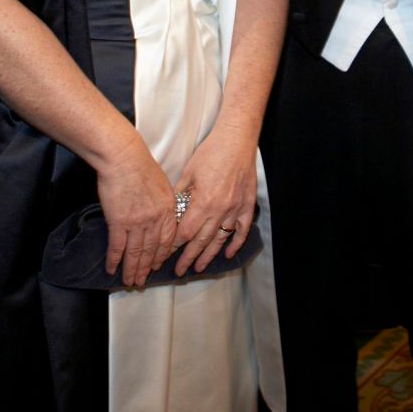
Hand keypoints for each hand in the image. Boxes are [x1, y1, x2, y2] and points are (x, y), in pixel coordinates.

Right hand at [96, 137, 178, 286]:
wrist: (123, 157)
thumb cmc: (141, 164)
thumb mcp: (162, 183)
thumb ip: (163, 203)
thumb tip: (161, 214)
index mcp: (168, 210)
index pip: (167, 240)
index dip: (161, 256)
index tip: (156, 266)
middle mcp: (155, 220)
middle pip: (151, 251)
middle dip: (146, 268)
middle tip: (141, 281)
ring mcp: (137, 223)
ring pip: (135, 253)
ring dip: (131, 269)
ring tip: (128, 281)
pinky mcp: (119, 221)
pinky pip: (117, 246)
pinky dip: (114, 260)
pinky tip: (111, 269)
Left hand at [171, 125, 257, 275]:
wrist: (237, 140)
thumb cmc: (211, 152)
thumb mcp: (189, 172)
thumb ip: (180, 195)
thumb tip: (171, 212)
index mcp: (203, 202)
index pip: (185, 232)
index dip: (174, 245)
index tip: (165, 254)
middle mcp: (220, 210)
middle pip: (201, 241)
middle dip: (188, 257)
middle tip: (179, 271)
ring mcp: (236, 209)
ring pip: (220, 239)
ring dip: (208, 256)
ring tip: (199, 268)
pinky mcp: (247, 205)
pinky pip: (242, 230)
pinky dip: (235, 243)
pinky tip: (227, 254)